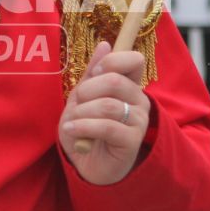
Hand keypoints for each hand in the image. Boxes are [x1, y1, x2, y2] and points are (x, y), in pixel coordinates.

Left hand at [60, 43, 151, 186]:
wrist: (87, 166)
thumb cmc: (86, 130)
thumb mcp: (82, 99)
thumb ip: (92, 74)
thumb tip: (105, 44)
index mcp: (129, 86)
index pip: (134, 60)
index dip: (112, 61)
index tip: (95, 73)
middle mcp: (138, 101)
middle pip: (115, 81)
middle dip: (86, 91)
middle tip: (76, 104)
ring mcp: (138, 121)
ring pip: (108, 105)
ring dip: (81, 113)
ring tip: (70, 123)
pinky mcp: (132, 141)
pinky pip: (107, 127)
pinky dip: (83, 126)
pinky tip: (71, 130)